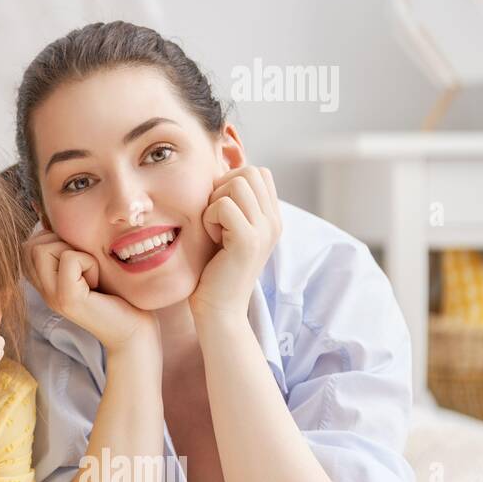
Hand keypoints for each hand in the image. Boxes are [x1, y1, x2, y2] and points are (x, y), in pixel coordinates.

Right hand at [24, 225, 156, 351]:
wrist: (134, 329)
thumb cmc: (117, 293)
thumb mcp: (88, 264)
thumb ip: (69, 247)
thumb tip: (54, 218)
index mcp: (44, 282)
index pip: (29, 244)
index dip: (55, 240)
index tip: (80, 261)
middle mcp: (43, 290)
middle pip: (32, 244)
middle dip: (62, 243)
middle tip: (86, 266)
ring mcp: (51, 296)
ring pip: (45, 248)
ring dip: (76, 252)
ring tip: (91, 274)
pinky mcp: (67, 299)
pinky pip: (70, 259)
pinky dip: (89, 263)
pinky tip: (97, 284)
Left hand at [190, 166, 281, 320]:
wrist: (219, 310)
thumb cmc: (214, 270)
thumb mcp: (227, 231)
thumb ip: (232, 204)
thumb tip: (217, 173)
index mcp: (271, 217)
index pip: (258, 172)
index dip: (231, 181)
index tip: (220, 211)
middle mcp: (274, 221)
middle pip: (248, 171)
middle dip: (222, 188)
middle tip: (216, 219)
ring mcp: (265, 230)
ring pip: (237, 183)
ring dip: (215, 203)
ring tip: (215, 230)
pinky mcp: (248, 240)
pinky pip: (223, 206)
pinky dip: (209, 218)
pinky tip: (213, 240)